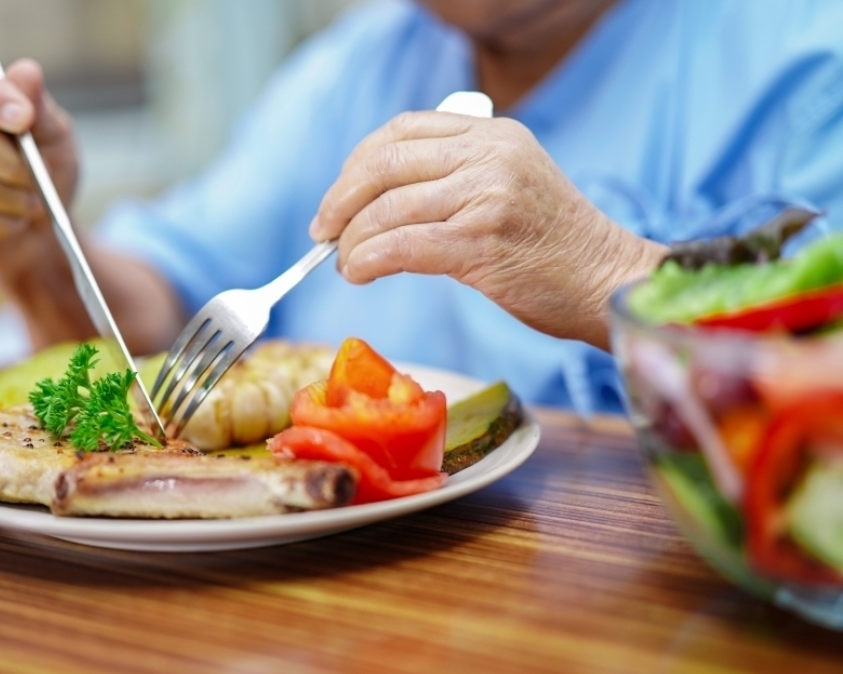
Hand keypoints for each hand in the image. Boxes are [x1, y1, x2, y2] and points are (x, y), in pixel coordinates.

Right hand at [0, 57, 78, 282]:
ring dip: (10, 198)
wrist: (45, 232)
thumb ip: (40, 109)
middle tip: (37, 179)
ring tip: (31, 204)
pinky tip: (12, 223)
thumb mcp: (56, 140)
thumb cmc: (46, 176)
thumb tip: (27, 71)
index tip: (24, 118)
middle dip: (10, 163)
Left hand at [309, 112, 665, 348]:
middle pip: (384, 163)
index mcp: (492, 134)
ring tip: (344, 264)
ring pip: (388, 208)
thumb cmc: (554, 247)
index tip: (337, 199)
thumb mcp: (509, 186)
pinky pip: (402, 246)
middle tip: (324, 233)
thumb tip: (375, 202)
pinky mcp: (483, 242)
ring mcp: (487, 195)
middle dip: (341, 200)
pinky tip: (359, 273)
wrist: (609, 281)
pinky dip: (368, 260)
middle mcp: (489, 155)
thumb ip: (454, 178)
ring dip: (352, 240)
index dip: (356, 164)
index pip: (401, 132)